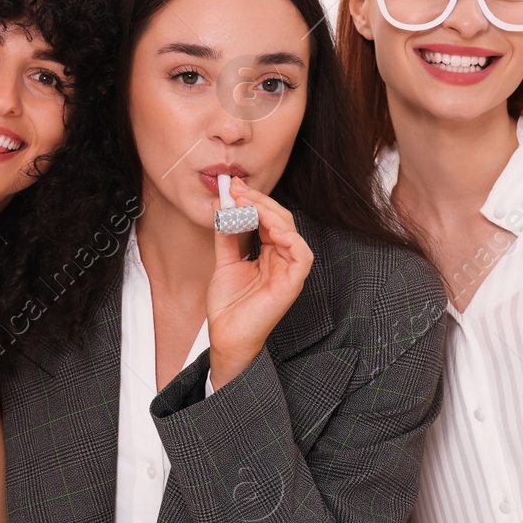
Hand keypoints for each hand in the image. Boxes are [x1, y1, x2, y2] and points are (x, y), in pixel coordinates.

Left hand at [206, 180, 312, 387]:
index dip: (253, 201)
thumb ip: (226, 234)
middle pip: (280, 220)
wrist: (226, 335)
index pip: (268, 219)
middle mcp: (282, 259)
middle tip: (238, 190)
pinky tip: (274, 231)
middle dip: (259, 202)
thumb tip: (220, 206)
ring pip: (291, 232)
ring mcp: (289, 271)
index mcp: (269, 253)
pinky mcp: (293, 283)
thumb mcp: (224, 261)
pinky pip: (303, 256)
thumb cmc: (229, 305)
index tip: (233, 188)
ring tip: (247, 204)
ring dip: (270, 214)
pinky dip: (291, 240)